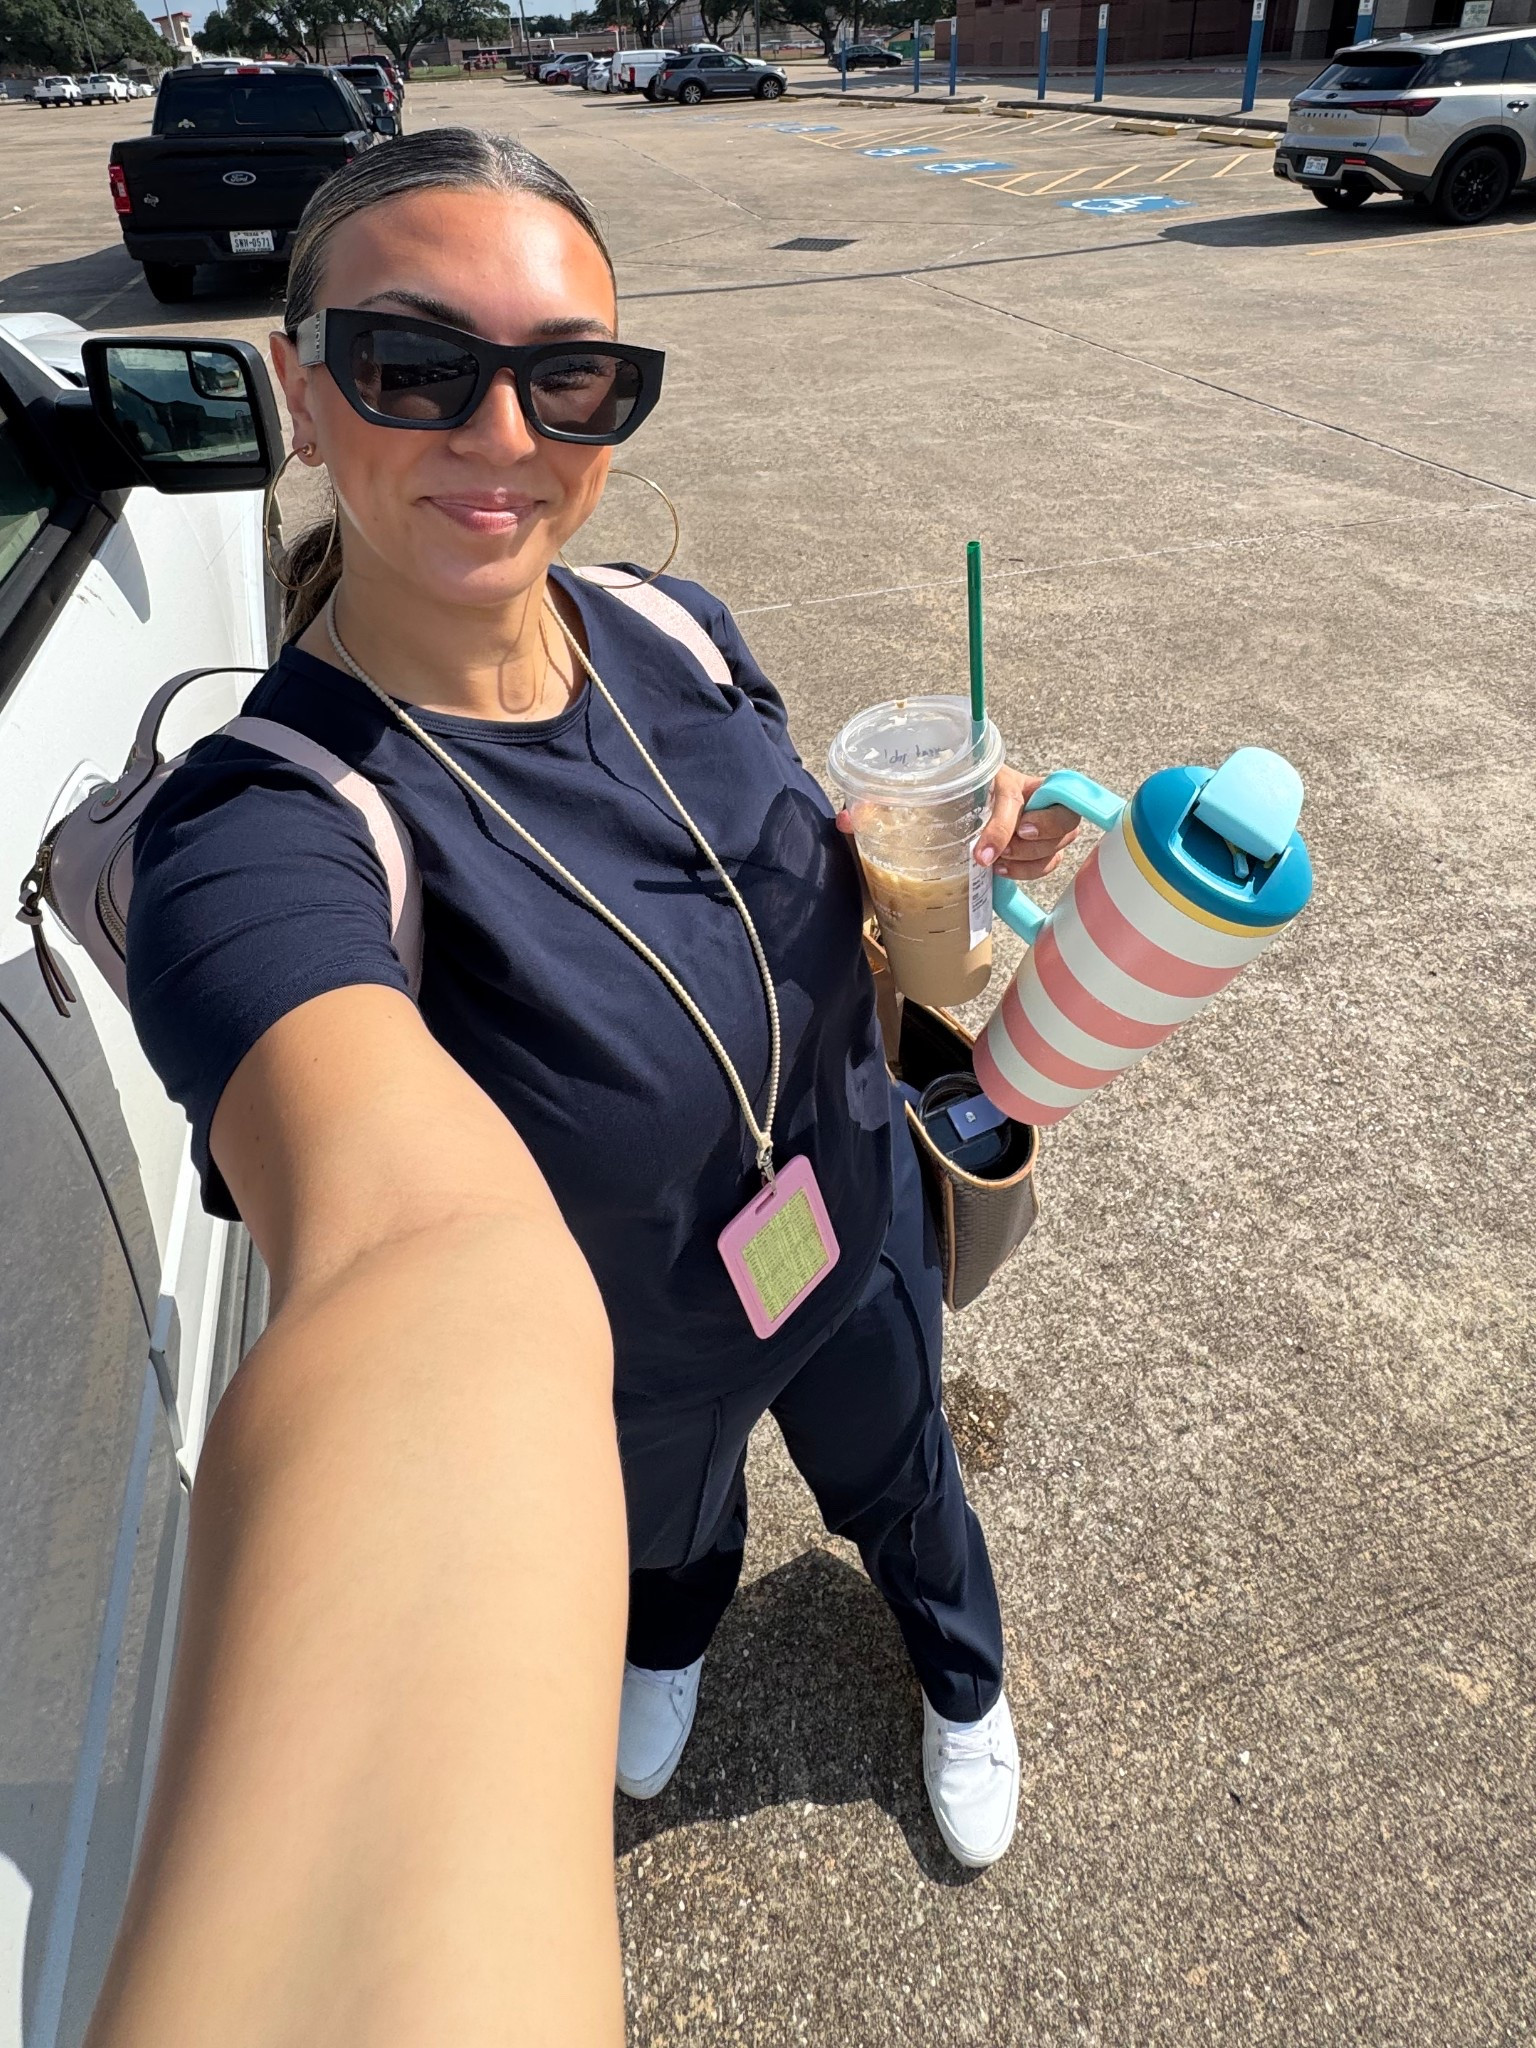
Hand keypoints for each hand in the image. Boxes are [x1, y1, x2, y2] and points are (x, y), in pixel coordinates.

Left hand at [834, 766, 1079, 883]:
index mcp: (998, 775)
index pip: (1012, 800)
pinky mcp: (1042, 835)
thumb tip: (843, 819)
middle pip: (1059, 816)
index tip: (981, 857)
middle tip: (1000, 856)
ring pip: (1059, 841)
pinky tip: (1003, 869)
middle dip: (1033, 842)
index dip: (1001, 831)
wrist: (960, 790)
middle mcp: (1026, 792)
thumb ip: (880, 805)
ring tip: (996, 863)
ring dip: (1029, 860)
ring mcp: (1039, 814)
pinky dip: (1032, 869)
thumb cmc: (938, 792)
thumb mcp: (915, 794)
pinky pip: (1053, 858)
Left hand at [971, 767, 1079, 881]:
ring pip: (1054, 855)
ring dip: (1024, 861)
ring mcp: (1047, 835)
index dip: (1050, 821)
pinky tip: (1000, 867)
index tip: (1022, 828)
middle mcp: (1053, 812)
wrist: (966, 799)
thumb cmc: (983, 784)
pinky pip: (1040, 870)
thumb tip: (988, 857)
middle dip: (1033, 845)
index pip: (1071, 803)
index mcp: (1047, 788)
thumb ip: (999, 819)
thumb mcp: (992, 788)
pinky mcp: (1035, 855)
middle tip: (1005, 848)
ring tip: (998, 857)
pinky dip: (1020, 871)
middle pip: (1067, 833)